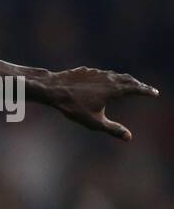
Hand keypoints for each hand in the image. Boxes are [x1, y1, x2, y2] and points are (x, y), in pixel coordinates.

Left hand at [41, 67, 157, 140]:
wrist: (53, 89)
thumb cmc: (73, 107)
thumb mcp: (94, 122)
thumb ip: (113, 129)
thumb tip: (129, 138)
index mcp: (114, 89)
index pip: (136, 89)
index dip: (146, 91)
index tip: (155, 93)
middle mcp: (109, 78)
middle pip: (128, 80)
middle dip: (138, 85)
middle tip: (146, 89)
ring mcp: (97, 73)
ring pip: (116, 75)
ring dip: (125, 80)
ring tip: (129, 84)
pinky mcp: (87, 71)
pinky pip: (103, 74)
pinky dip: (111, 77)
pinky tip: (107, 81)